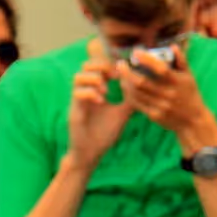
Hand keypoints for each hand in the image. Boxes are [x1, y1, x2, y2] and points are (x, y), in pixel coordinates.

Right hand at [67, 39, 132, 171]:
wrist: (91, 153)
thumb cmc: (104, 134)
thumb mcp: (122, 113)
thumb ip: (130, 99)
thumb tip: (141, 86)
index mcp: (95, 90)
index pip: (98, 66)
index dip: (109, 63)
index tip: (120, 73)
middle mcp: (85, 92)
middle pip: (85, 65)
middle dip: (101, 66)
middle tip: (113, 77)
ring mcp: (78, 101)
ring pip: (78, 76)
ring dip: (95, 80)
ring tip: (106, 91)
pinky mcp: (74, 110)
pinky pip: (77, 93)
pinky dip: (90, 93)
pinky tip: (101, 102)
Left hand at [118, 43, 216, 150]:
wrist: (192, 121)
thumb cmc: (190, 94)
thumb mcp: (190, 76)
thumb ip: (181, 60)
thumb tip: (172, 46)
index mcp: (177, 81)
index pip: (160, 68)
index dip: (146, 59)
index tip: (136, 51)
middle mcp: (168, 94)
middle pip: (141, 82)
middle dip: (127, 71)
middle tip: (120, 63)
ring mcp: (160, 106)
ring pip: (136, 93)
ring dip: (125, 82)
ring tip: (121, 74)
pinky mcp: (153, 115)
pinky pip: (136, 104)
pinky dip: (128, 94)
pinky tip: (125, 87)